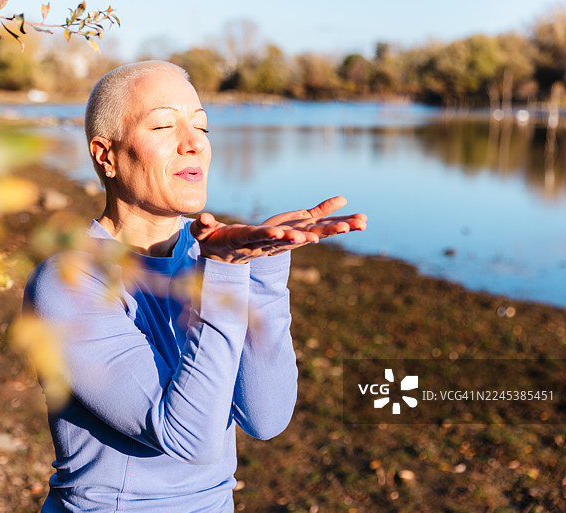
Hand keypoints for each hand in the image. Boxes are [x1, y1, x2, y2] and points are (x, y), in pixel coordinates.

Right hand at [189, 196, 366, 263]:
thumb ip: (204, 226)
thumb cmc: (213, 241)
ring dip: (337, 227)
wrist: (227, 254)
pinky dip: (328, 211)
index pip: (266, 239)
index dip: (280, 237)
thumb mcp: (205, 234)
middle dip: (322, 233)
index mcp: (251, 241)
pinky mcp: (290, 230)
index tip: (294, 236)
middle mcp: (274, 242)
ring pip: (314, 232)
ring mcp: (285, 237)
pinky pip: (312, 219)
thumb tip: (205, 218)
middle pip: (300, 238)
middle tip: (344, 230)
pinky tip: (347, 204)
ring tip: (362, 222)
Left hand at [261, 196, 366, 237]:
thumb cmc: (283, 230)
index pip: (330, 226)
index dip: (346, 224)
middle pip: (317, 233)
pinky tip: (279, 233)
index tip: (364, 221)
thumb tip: (344, 199)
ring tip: (314, 237)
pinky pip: (267, 235)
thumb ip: (323, 211)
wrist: (254, 242)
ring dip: (304, 237)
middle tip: (349, 228)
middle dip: (332, 230)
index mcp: (309, 229)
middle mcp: (298, 235)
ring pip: (293, 238)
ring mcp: (280, 237)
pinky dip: (273, 235)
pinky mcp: (260, 235)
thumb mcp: (306, 219)